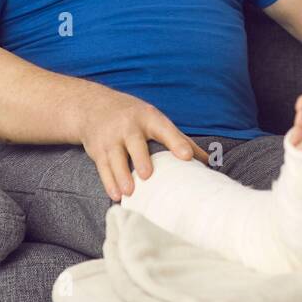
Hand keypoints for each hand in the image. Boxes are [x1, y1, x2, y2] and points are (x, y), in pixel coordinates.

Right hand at [78, 92, 209, 201]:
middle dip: (140, 158)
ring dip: (121, 175)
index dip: (176, 142)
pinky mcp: (97, 150)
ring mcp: (111, 138)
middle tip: (147, 175)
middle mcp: (129, 126)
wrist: (93, 106)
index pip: (164, 129)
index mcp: (149, 118)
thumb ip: (180, 140)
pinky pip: (103, 168)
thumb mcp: (155, 120)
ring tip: (129, 192)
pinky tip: (116, 195)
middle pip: (135, 143)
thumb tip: (208, 161)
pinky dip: (109, 182)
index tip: (187, 157)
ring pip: (116, 158)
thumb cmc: (134, 117)